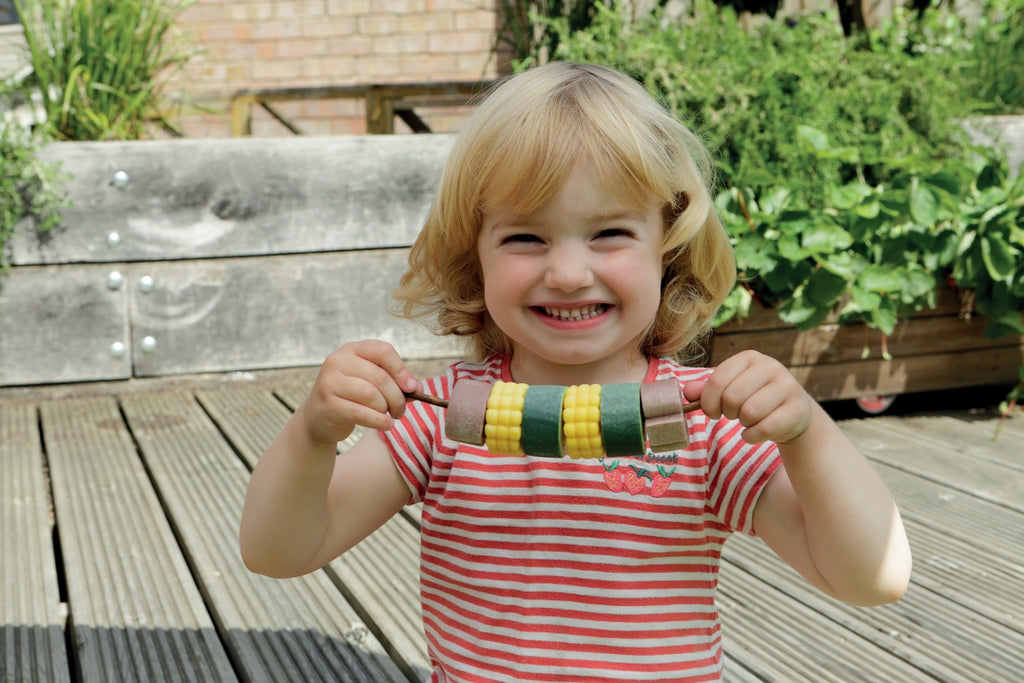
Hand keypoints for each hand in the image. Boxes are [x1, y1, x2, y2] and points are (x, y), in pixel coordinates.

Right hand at [299, 340, 419, 445]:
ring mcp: (330, 381)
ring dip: (386, 409)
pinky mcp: (328, 403)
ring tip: (390, 416)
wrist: (320, 417)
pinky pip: (360, 412)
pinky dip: (379, 421)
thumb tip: (416, 388)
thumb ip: (394, 382)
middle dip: (397, 397)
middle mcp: (338, 360)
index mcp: (352, 349)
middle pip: (379, 376)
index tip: (412, 387)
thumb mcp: (371, 382)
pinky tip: (386, 425)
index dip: (401, 370)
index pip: (383, 351)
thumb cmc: (352, 396)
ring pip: (370, 394)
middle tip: (401, 410)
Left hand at [684, 349, 812, 443]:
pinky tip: (755, 432)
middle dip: (727, 413)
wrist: (792, 412)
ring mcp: (788, 386)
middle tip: (733, 415)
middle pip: (732, 397)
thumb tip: (688, 392)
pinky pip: (765, 428)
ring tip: (748, 420)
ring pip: (750, 413)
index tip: (711, 412)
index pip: (718, 380)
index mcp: (749, 358)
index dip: (708, 402)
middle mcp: (770, 366)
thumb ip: (706, 389)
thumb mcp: (729, 388)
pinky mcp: (798, 409)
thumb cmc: (753, 397)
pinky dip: (753, 436)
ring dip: (743, 424)